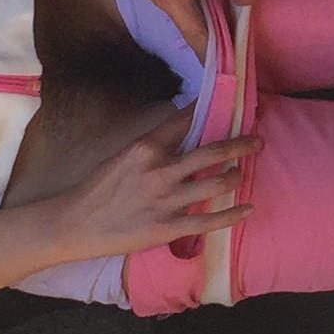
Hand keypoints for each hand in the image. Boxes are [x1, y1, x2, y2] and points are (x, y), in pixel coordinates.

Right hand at [50, 112, 257, 261]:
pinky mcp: (168, 227)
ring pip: (215, 184)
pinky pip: (210, 221)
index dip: (212, 111)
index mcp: (146, 147)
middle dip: (240, 144)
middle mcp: (160, 170)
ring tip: (242, 173)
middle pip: (212, 152)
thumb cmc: (98, 189)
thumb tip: (182, 134)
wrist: (75, 224)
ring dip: (235, 176)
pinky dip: (233, 214)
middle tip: (257, 141)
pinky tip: (248, 209)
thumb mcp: (123, 156)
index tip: (231, 106)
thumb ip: (153, 147)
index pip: (187, 121)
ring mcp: (166, 200)